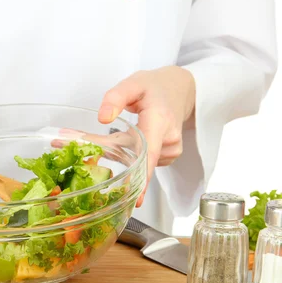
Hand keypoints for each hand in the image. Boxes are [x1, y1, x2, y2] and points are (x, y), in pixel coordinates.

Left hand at [97, 66, 195, 206]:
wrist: (180, 88)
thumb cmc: (155, 87)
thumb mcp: (132, 83)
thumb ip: (115, 97)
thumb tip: (103, 118)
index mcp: (159, 121)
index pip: (150, 155)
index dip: (141, 179)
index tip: (136, 199)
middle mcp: (169, 138)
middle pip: (142, 163)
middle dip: (123, 167)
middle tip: (106, 156)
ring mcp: (172, 148)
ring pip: (143, 163)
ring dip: (130, 157)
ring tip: (127, 136)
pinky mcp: (170, 154)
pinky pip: (148, 162)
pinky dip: (138, 156)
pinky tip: (138, 141)